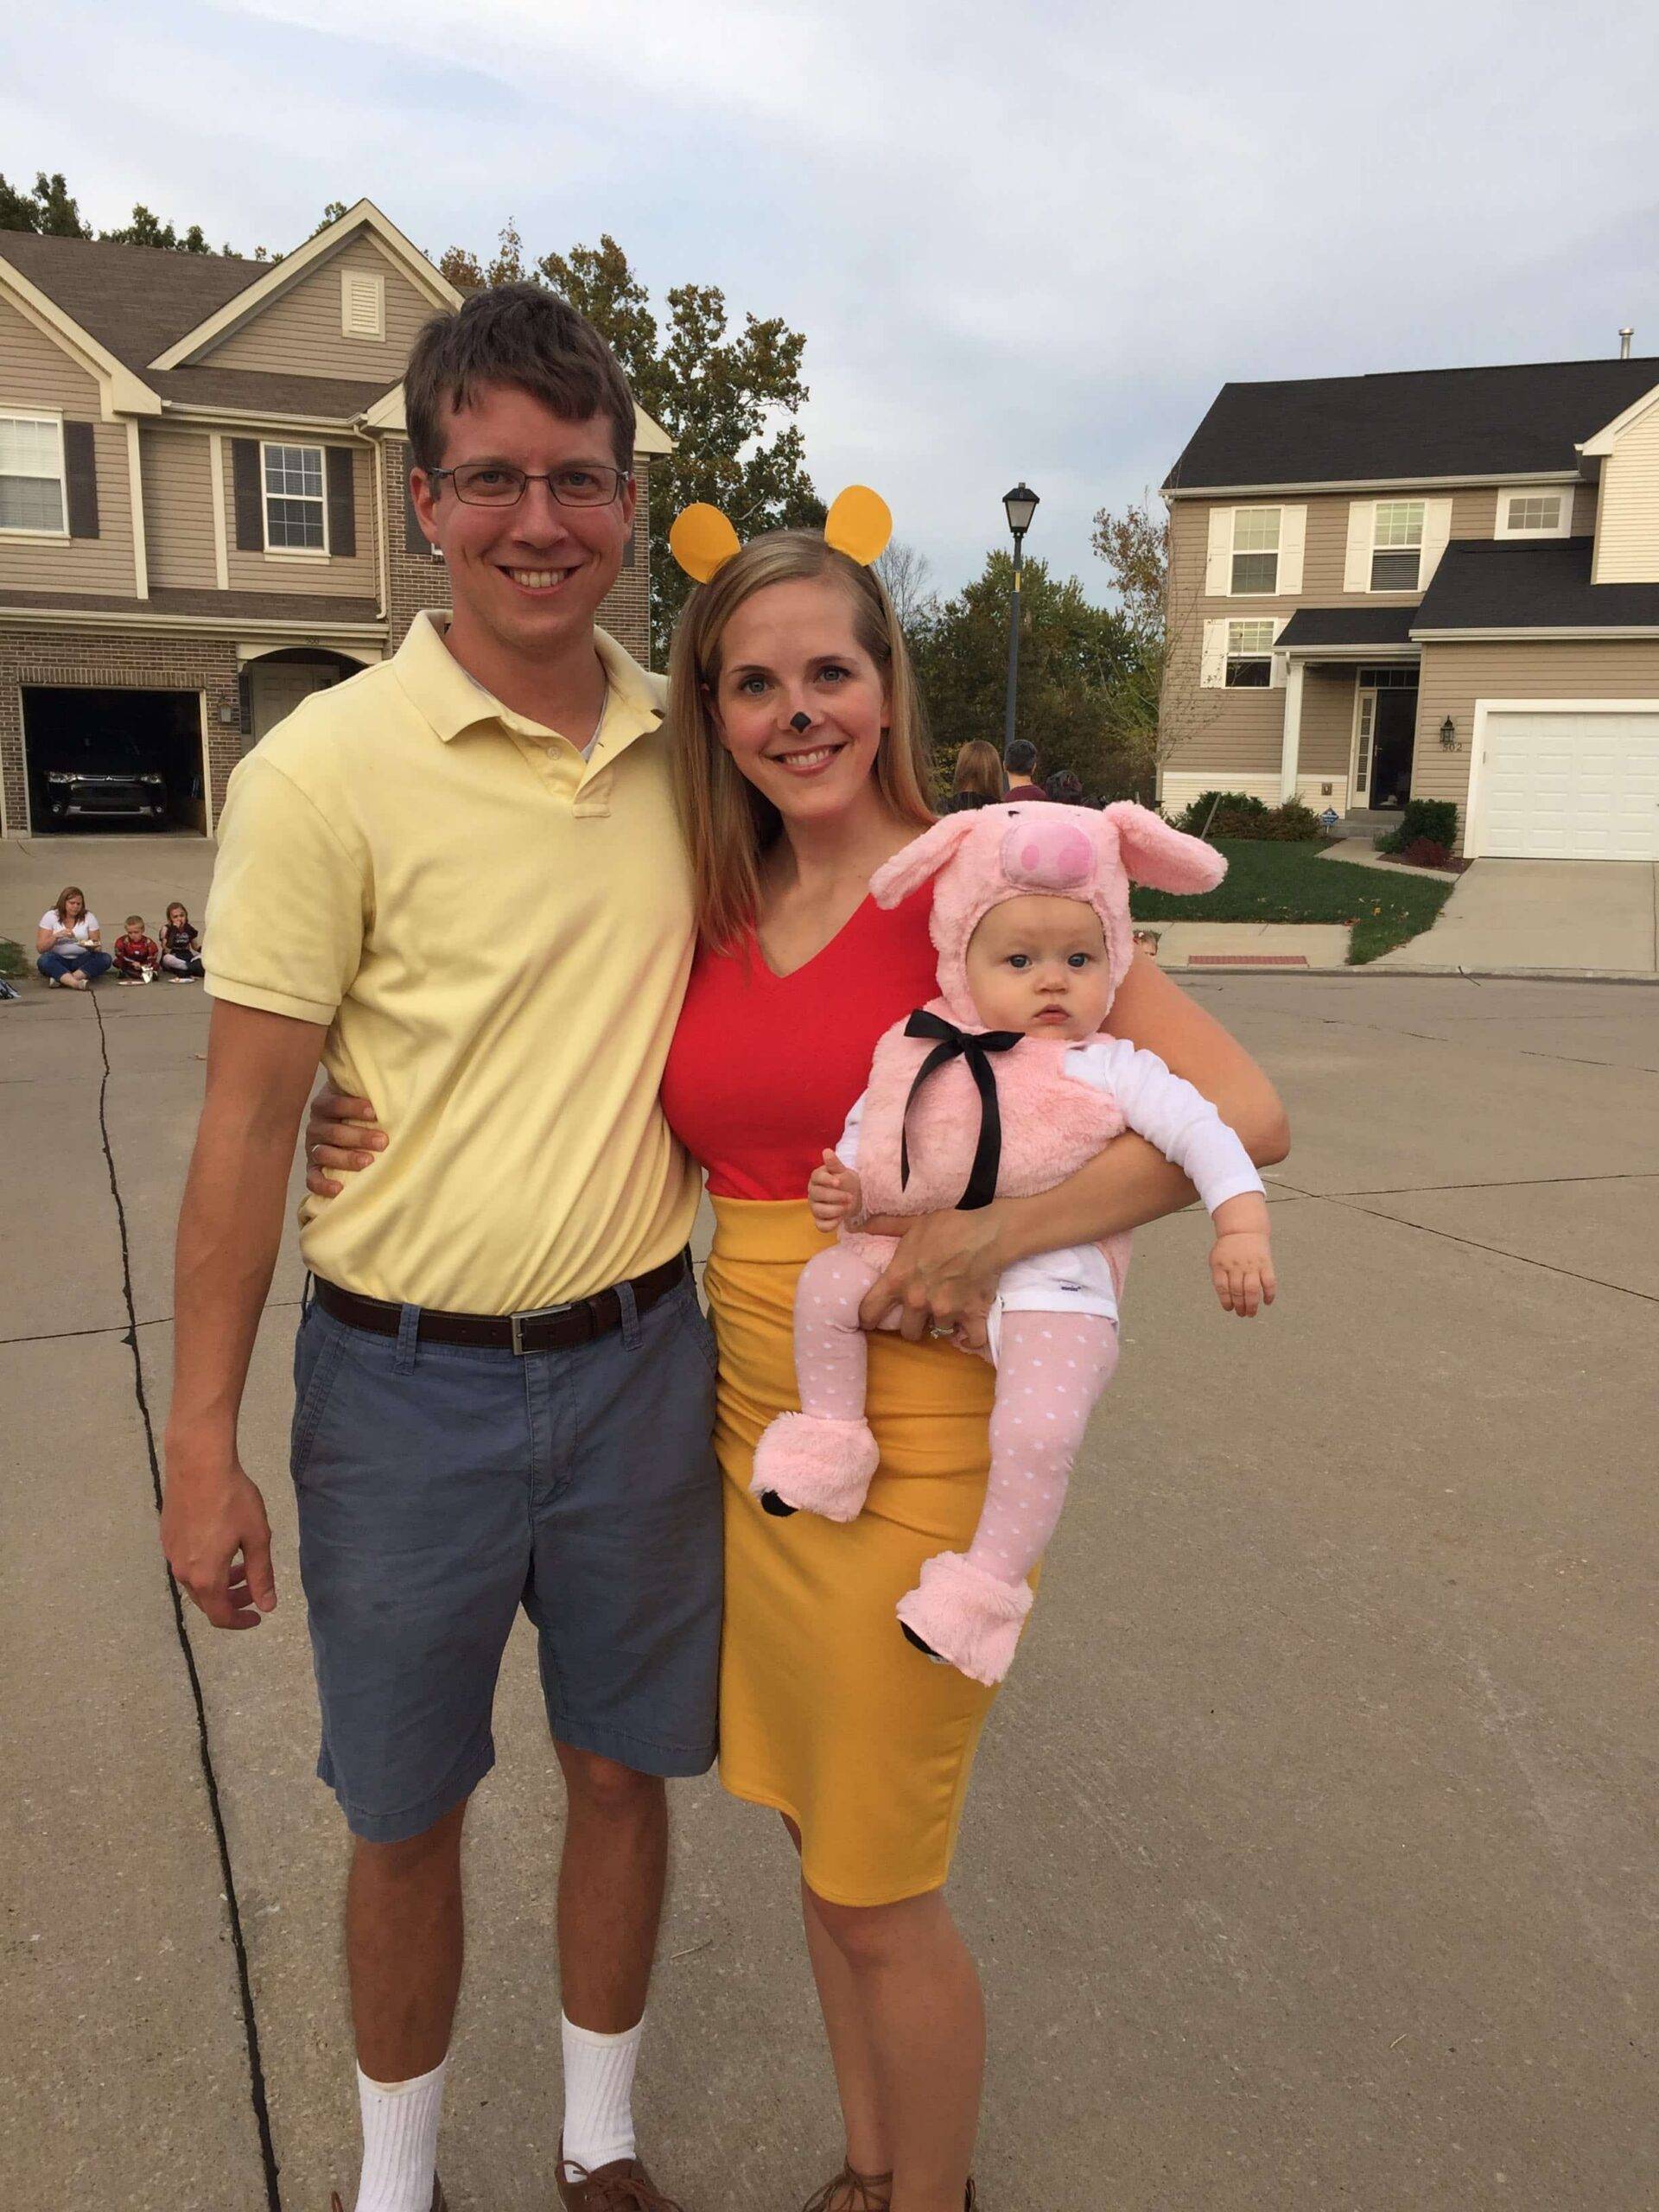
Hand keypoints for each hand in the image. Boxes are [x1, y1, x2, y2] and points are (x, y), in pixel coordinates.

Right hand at [160, 1445, 276, 1628]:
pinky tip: (222, 1546)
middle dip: (233, 1600)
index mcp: (205, 1577)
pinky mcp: (167, 1538)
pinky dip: (207, 1567)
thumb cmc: (233, 1499)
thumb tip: (267, 1606)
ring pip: (196, 1582)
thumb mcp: (257, 1537)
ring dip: (221, 1582)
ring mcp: (171, 1554)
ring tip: (243, 1565)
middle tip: (255, 1588)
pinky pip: (188, 1564)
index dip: (240, 1621)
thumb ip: (262, 1575)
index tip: (257, 1615)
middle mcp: (182, 1571)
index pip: (220, 1616)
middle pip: (207, 1601)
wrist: (198, 1464)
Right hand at [304, 1079, 385, 1197]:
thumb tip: (402, 1075)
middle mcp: (316, 1126)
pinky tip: (339, 1189)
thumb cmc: (361, 1111)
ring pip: (324, 1154)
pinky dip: (323, 1184)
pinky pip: (312, 1178)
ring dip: (346, 1158)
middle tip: (383, 1141)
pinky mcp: (312, 1168)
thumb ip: (372, 1088)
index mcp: (324, 1105)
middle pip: (333, 1131)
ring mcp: (313, 1148)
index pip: (333, 1104)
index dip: (351, 1107)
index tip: (374, 1112)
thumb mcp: (361, 1095)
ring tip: (368, 1162)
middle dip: (359, 1136)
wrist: (341, 1127)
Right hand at [807, 1150, 862, 1231]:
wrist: (852, 1195)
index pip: (816, 1178)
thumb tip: (826, 1151)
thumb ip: (834, 1163)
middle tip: (850, 1197)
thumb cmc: (845, 1181)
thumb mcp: (842, 1171)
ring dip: (835, 1210)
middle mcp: (813, 1193)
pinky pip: (821, 1226)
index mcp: (816, 1178)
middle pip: (817, 1195)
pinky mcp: (820, 1220)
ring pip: (819, 1211)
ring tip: (847, 1207)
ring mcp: (815, 1207)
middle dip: (835, 1196)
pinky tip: (841, 1219)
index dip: (826, 1180)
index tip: (839, 1182)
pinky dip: (830, 1225)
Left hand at [856, 1204, 1006, 1349]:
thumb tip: (857, 1224)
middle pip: (907, 1332)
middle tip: (920, 1313)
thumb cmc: (947, 1226)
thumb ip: (885, 1227)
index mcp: (898, 1280)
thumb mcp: (911, 1223)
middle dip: (913, 1324)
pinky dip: (970, 1339)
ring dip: (942, 1323)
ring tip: (948, 1310)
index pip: (870, 1311)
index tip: (871, 1321)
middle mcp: (918, 1301)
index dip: (868, 1318)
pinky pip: (971, 1340)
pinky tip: (967, 1333)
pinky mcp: (971, 1315)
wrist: (987, 1233)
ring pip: (939, 1332)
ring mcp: (945, 1311)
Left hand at [1210, 1230, 1275, 1317]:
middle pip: (1237, 1291)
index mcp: (1221, 1264)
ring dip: (1252, 1305)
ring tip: (1251, 1313)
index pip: (1222, 1288)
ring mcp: (1251, 1265)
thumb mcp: (1216, 1259)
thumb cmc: (1229, 1249)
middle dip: (1240, 1307)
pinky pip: (1269, 1282)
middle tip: (1242, 1314)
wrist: (1244, 1230)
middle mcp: (1236, 1265)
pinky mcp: (1265, 1263)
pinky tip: (1267, 1302)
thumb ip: (1219, 1277)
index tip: (1229, 1309)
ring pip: (1252, 1290)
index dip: (1225, 1301)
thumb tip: (1226, 1300)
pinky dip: (1269, 1294)